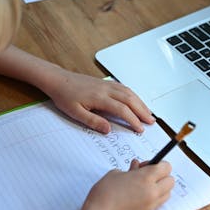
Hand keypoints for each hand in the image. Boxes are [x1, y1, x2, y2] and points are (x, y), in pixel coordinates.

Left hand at [0, 46, 153, 133]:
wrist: (58, 79)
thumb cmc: (65, 96)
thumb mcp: (75, 113)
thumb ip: (93, 122)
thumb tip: (109, 130)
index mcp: (99, 97)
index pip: (122, 109)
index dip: (133, 120)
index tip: (139, 129)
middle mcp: (106, 89)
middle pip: (130, 99)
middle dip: (142, 111)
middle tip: (151, 122)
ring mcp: (107, 84)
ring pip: (129, 92)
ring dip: (140, 103)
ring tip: (148, 113)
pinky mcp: (105, 82)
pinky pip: (124, 88)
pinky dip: (134, 95)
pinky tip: (136, 101)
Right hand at [83, 159, 173, 209]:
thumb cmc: (104, 193)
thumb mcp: (116, 174)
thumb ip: (131, 170)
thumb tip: (137, 167)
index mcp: (146, 178)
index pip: (166, 167)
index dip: (159, 163)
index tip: (148, 164)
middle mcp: (152, 192)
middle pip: (171, 181)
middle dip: (162, 176)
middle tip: (146, 175)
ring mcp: (151, 205)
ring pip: (167, 194)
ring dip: (160, 188)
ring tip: (143, 186)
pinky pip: (158, 204)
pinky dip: (153, 198)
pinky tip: (138, 196)